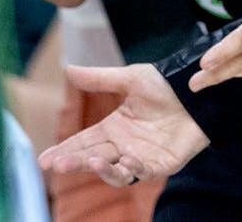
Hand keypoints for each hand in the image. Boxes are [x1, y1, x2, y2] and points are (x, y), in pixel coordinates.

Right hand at [38, 64, 209, 185]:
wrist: (196, 91)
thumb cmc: (164, 85)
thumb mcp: (129, 78)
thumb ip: (100, 78)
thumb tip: (68, 69)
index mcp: (113, 128)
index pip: (83, 142)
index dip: (65, 150)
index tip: (45, 159)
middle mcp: (124, 146)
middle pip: (94, 159)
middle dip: (75, 162)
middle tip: (57, 165)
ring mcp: (143, 157)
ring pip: (117, 172)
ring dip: (103, 170)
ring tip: (92, 161)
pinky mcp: (163, 164)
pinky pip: (146, 171)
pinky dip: (136, 168)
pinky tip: (128, 159)